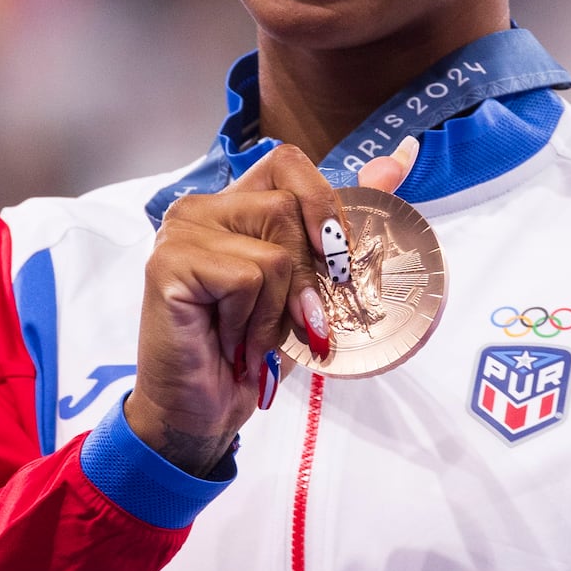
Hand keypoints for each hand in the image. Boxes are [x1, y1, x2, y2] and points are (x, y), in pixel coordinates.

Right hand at [130, 135, 419, 473]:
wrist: (202, 412)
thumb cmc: (252, 353)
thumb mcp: (309, 288)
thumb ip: (343, 224)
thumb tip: (401, 158)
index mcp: (235, 204)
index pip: (289, 162)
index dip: (323, 204)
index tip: (335, 261)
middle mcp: (202, 206)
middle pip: (288, 206)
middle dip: (305, 277)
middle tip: (289, 322)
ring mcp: (180, 231)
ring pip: (275, 249)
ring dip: (277, 309)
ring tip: (251, 337)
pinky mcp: (169, 263)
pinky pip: (248, 278)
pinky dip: (251, 323)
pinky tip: (229, 343)